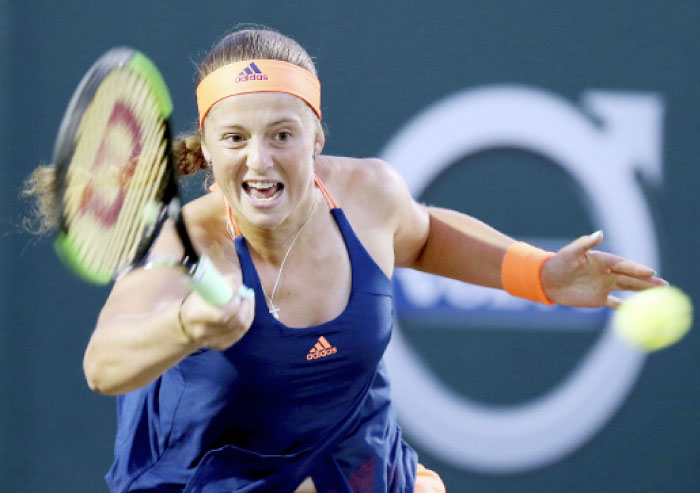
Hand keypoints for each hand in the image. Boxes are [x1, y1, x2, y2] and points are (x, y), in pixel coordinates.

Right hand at [178, 283, 254, 349]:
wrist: (186, 325)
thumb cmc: (197, 302)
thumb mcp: (201, 289)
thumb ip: (219, 284)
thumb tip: (236, 282)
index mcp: (194, 315)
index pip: (221, 314)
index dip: (234, 303)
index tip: (238, 291)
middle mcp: (202, 332)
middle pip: (233, 321)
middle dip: (244, 306)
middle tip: (246, 295)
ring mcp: (212, 341)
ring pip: (240, 327)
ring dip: (248, 311)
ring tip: (248, 300)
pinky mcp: (221, 345)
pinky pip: (241, 332)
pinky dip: (248, 319)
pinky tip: (247, 310)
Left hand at [541, 231, 666, 308]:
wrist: (545, 280)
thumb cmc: (557, 264)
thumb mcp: (569, 253)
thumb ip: (584, 244)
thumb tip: (599, 233)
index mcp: (602, 260)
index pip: (623, 265)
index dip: (637, 268)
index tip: (650, 272)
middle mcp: (606, 273)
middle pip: (631, 277)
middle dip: (648, 281)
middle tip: (664, 285)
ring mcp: (604, 286)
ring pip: (627, 289)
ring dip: (642, 292)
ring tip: (659, 294)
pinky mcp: (598, 299)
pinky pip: (615, 303)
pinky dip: (626, 307)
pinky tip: (638, 310)